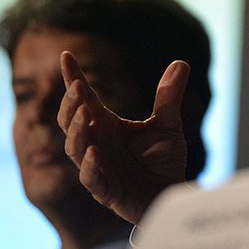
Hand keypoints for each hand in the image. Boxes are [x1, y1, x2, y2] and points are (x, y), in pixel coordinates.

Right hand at [57, 51, 188, 223]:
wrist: (170, 193)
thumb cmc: (162, 160)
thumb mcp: (168, 125)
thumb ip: (169, 96)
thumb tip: (181, 62)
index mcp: (107, 125)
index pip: (85, 99)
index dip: (74, 78)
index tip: (66, 55)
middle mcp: (97, 143)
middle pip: (71, 121)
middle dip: (71, 104)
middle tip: (77, 86)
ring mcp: (98, 166)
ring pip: (75, 148)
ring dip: (77, 131)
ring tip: (85, 113)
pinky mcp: (106, 190)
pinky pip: (91, 178)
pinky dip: (90, 165)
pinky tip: (94, 152)